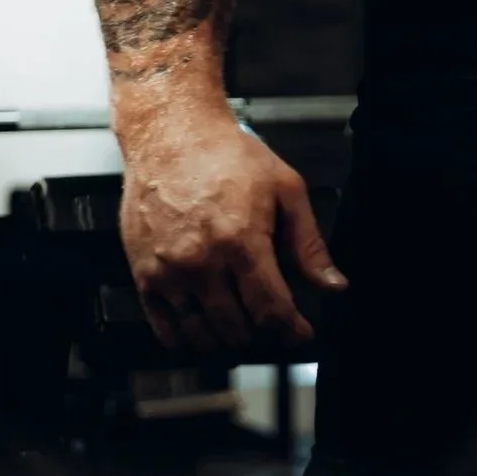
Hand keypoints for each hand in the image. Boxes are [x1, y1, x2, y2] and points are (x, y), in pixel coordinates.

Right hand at [117, 94, 346, 358]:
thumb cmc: (227, 155)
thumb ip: (309, 245)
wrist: (171, 134)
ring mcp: (168, 272)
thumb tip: (333, 285)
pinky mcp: (143, 274)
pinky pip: (165, 329)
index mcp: (241, 241)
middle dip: (262, 333)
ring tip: (240, 326)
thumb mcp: (285, 190)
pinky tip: (202, 332)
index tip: (300, 333)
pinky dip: (186, 341)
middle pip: (237, 328)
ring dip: (226, 341)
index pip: (271, 310)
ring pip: (202, 335)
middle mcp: (202, 262)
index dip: (292, 330)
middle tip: (270, 322)